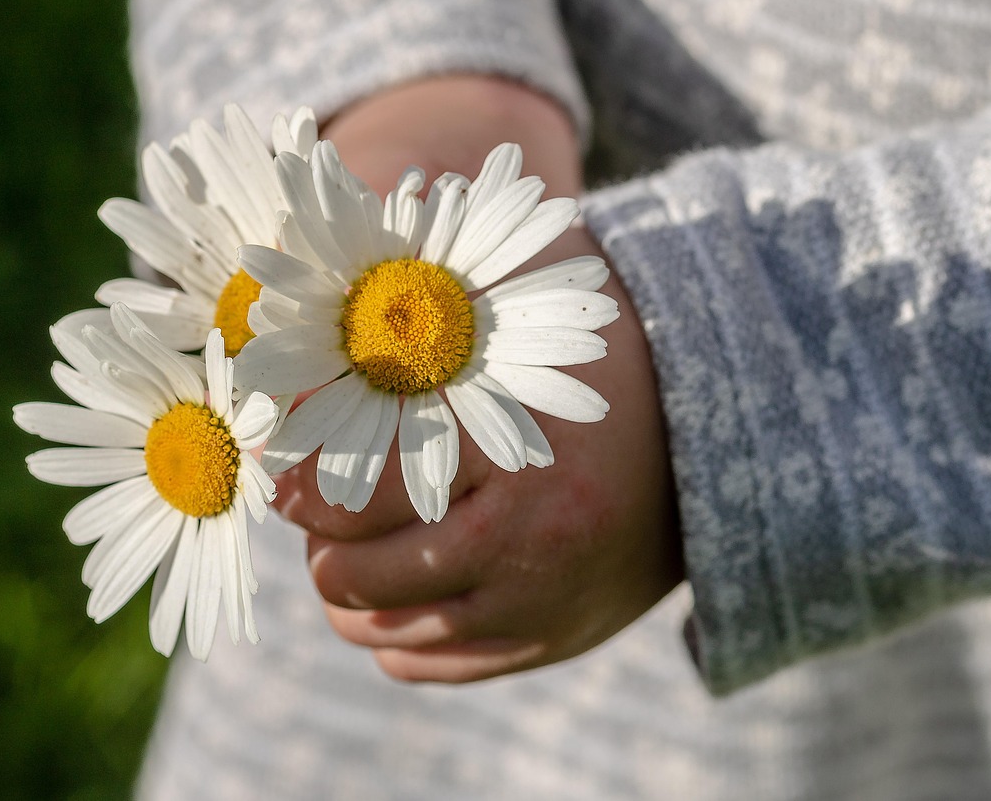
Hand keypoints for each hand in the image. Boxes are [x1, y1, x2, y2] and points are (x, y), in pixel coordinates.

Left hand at [276, 75, 683, 681]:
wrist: (709, 430)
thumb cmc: (593, 360)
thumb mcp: (505, 325)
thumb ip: (403, 339)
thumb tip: (288, 389)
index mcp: (515, 464)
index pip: (356, 499)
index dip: (299, 482)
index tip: (281, 466)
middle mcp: (529, 552)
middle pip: (356, 578)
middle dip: (320, 540)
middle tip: (321, 503)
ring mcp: (541, 612)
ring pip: (382, 631)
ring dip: (348, 589)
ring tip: (355, 542)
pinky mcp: (549, 644)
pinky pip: (425, 666)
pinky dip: (393, 630)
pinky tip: (401, 582)